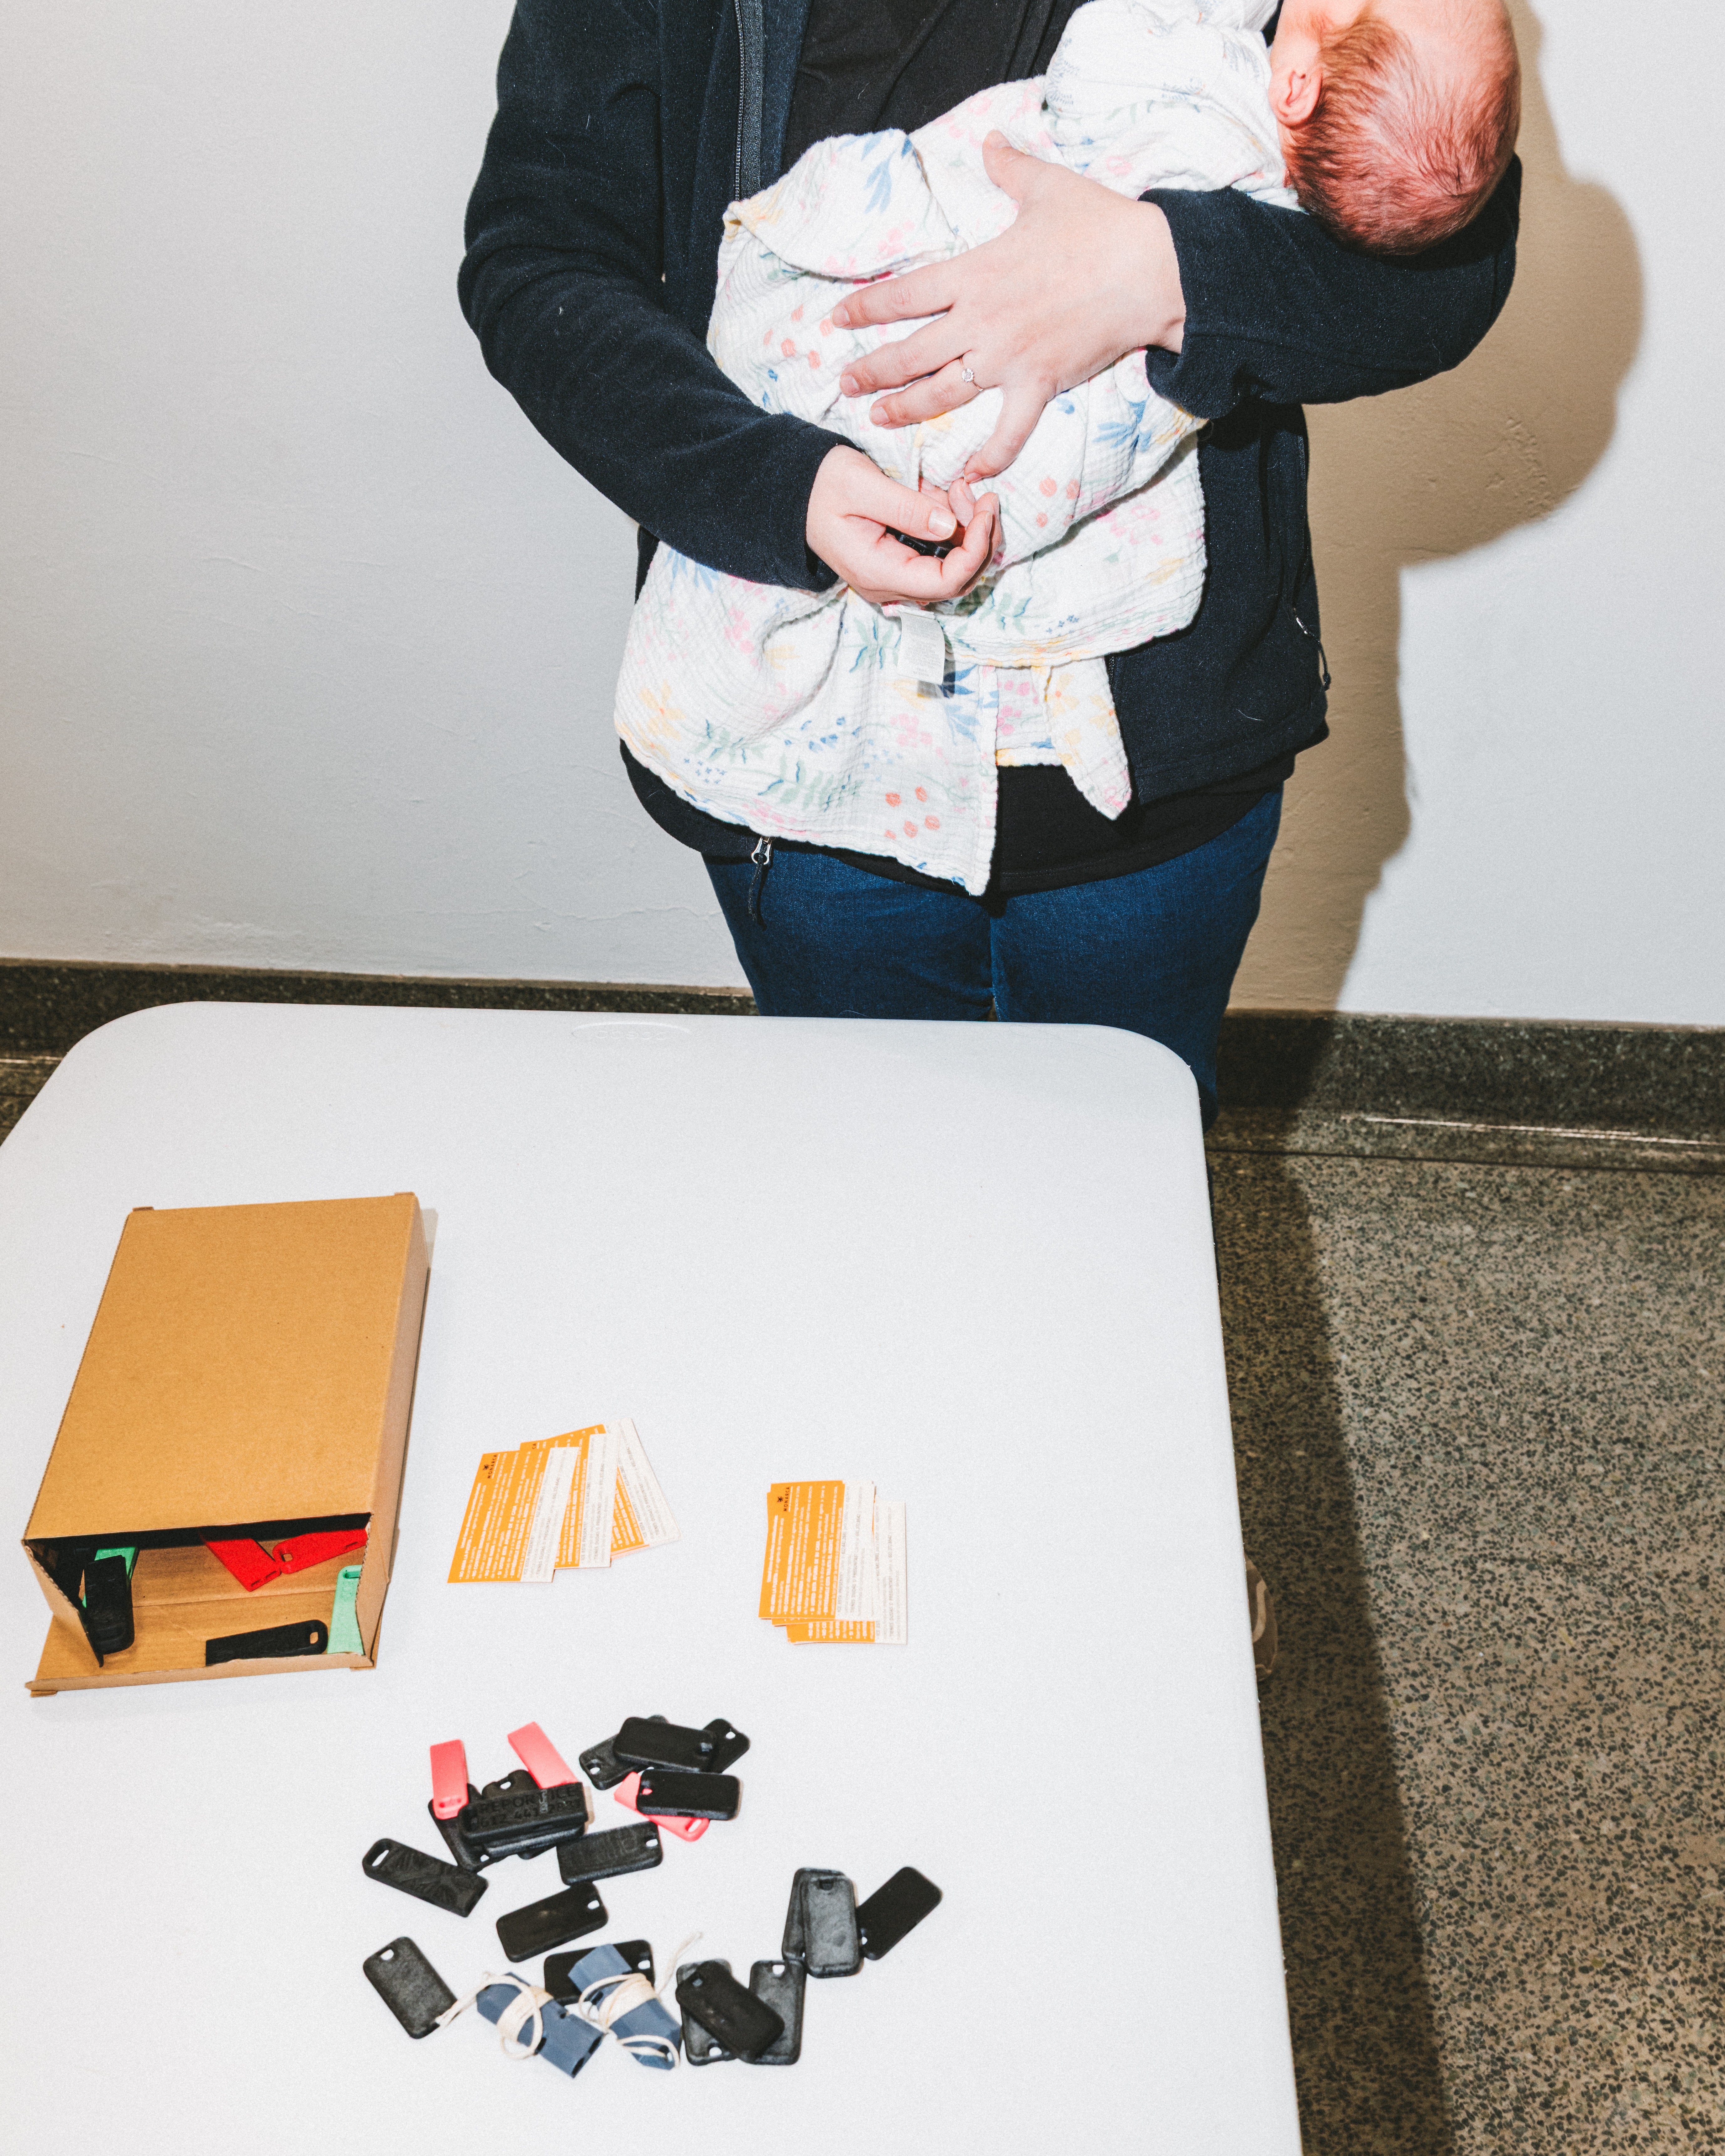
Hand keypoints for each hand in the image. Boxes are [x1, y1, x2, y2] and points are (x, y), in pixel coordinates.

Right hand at [805, 445, 999, 606]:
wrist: (795, 492)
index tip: (986, 507)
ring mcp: (898, 577)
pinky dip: (956, 527)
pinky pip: (942, 555)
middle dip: (980, 538)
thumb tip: (949, 526)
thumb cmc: (821, 485)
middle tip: (978, 494)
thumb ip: (906, 508)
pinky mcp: (902, 562)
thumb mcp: (860, 485)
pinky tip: (950, 497)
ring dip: (970, 530)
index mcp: (879, 572)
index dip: (976, 549)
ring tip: (962, 489)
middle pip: (959, 580)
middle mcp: (891, 585)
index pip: (947, 582)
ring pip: (956, 568)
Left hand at [832, 133, 1185, 478]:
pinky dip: (989, 458)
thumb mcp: (1047, 186)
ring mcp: (1007, 358)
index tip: (838, 321)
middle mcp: (981, 321)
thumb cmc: (1099, 225)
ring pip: (942, 393)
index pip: (904, 294)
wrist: (1148, 269)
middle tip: (843, 385)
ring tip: (877, 419)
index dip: (866, 309)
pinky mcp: (1039, 384)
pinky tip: (968, 477)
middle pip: (910, 352)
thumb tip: (991, 140)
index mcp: (975, 273)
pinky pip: (1008, 432)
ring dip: (905, 410)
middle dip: (871, 371)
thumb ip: (1010, 167)